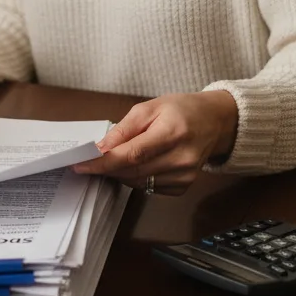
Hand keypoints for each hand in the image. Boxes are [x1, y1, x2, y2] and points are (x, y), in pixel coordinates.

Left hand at [71, 91, 237, 195]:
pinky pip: (149, 188)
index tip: (81, 164)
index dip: (104, 162)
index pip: (132, 155)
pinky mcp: (184, 187)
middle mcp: (182, 159)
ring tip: (112, 158)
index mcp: (173, 133)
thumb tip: (101, 148)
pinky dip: (135, 178)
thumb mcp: (149, 107)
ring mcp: (185, 176)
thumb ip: (124, 129)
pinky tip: (135, 164)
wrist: (214, 122)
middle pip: (133, 171)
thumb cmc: (180, 110)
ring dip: (119, 173)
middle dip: (106, 167)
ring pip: (138, 182)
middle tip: (88, 160)